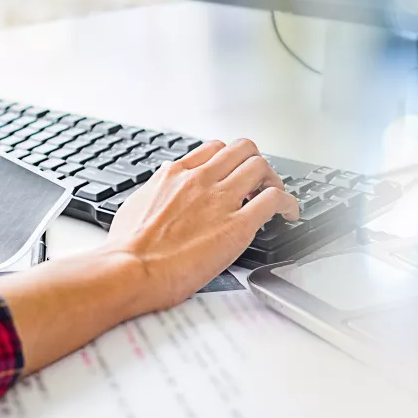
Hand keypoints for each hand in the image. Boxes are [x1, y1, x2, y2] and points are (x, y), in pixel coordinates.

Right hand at [104, 139, 298, 310]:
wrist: (132, 268)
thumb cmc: (128, 246)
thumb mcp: (136, 203)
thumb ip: (156, 190)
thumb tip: (161, 185)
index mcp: (174, 174)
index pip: (213, 149)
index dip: (228, 160)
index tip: (233, 173)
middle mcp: (199, 180)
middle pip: (242, 149)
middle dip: (255, 162)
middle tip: (258, 181)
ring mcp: (220, 200)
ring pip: (260, 166)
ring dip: (273, 179)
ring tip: (274, 196)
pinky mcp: (238, 225)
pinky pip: (274, 199)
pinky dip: (287, 203)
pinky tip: (288, 213)